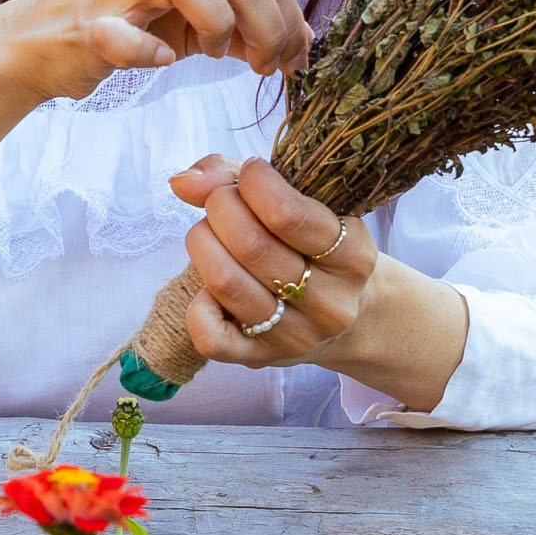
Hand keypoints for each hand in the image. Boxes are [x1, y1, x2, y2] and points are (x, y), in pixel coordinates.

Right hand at [0, 0, 310, 105]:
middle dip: (271, 30)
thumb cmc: (119, 27)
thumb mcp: (191, 20)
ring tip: (216, 58)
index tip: (294, 61)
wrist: (34, 45)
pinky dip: (150, 54)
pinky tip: (160, 64)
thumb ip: (243, 22)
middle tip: (269, 68)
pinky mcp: (90, 22)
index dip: (290, 19)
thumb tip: (304, 40)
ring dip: (221, 30)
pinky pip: (128, 35)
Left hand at [167, 153, 376, 367]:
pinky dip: (198, 306)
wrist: (346, 317)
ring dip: (203, 244)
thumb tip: (182, 182)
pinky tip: (208, 288)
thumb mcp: (306, 203)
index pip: (288, 214)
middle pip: (251, 245)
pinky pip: (211, 338)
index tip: (250, 174)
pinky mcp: (261, 360)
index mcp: (354, 258)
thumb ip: (240, 177)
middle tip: (223, 202)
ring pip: (226, 283)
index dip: (253, 182)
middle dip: (221, 207)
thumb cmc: (315, 246)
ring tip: (211, 234)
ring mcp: (296, 337)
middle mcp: (330, 304)